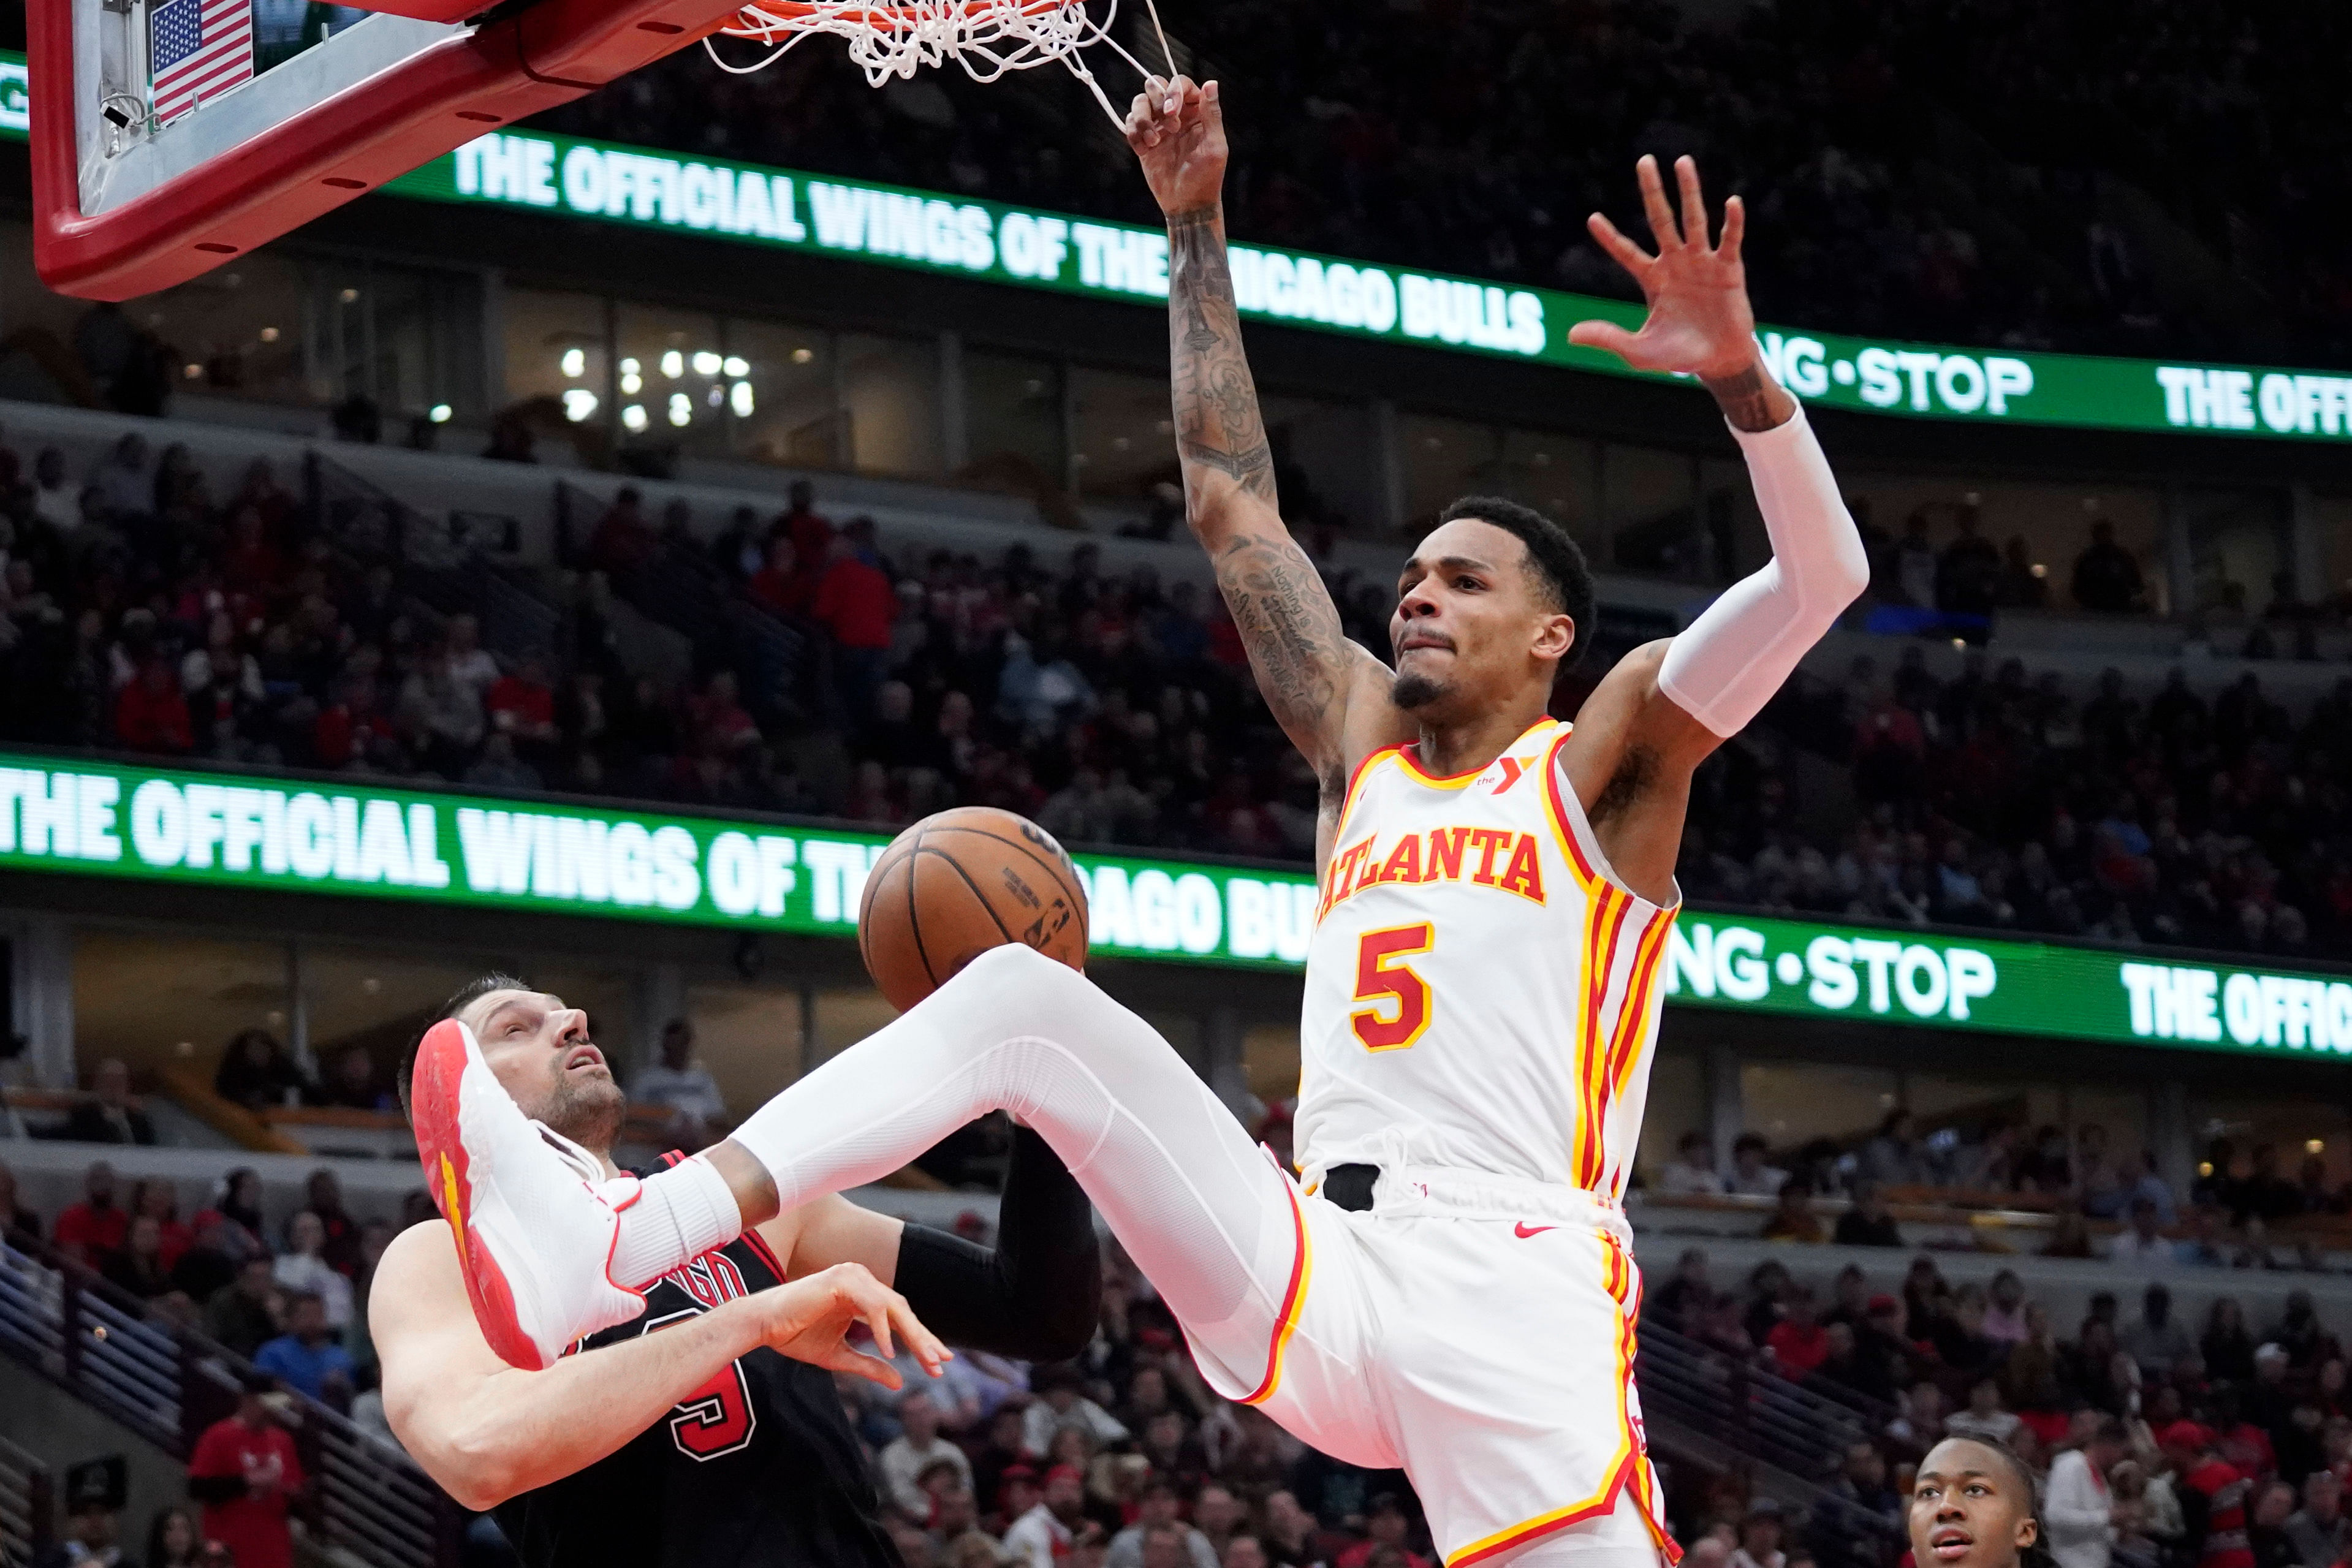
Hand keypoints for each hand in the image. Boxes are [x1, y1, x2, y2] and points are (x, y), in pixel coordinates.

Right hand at [752, 1263, 948, 1390]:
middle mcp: (861, 1279)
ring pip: (893, 1306)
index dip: (919, 1339)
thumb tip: (899, 1382)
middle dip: (923, 1338)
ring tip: (926, 1361)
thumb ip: (869, 1366)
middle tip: (941, 1362)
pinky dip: (883, 1328)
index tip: (939, 1362)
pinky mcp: (842, 1280)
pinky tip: (889, 1352)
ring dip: (912, 1335)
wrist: (761, 1326)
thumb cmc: (794, 1336)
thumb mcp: (839, 1357)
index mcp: (861, 1293)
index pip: (898, 1315)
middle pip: (902, 1310)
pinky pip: (872, 1305)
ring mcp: (852, 1276)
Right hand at [1124, 76, 1224, 215]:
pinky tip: (1144, 151)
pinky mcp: (1143, 140)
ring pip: (1139, 102)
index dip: (1173, 91)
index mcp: (1197, 111)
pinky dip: (1133, 134)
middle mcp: (1176, 114)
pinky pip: (1129, 123)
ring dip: (1142, 119)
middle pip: (1155, 85)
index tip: (1172, 112)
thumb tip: (1212, 83)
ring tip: (1152, 143)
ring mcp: (1158, 126)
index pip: (1181, 84)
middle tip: (1169, 127)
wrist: (1186, 204)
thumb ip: (1212, 114)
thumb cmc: (1207, 177)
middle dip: (1156, 102)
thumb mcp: (1214, 145)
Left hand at [1568, 155, 1759, 380]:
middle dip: (1652, 191)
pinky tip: (1731, 201)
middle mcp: (1676, 263)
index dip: (1610, 238)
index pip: (1626, 253)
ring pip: (1693, 219)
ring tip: (1682, 161)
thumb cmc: (1679, 356)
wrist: (1718, 361)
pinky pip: (1729, 240)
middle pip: (1660, 219)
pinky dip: (1731, 222)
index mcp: (1652, 279)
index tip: (1592, 218)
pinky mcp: (1729, 269)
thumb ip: (1609, 338)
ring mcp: (1703, 262)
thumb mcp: (1638, 351)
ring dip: (1689, 190)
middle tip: (1644, 160)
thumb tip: (1570, 335)